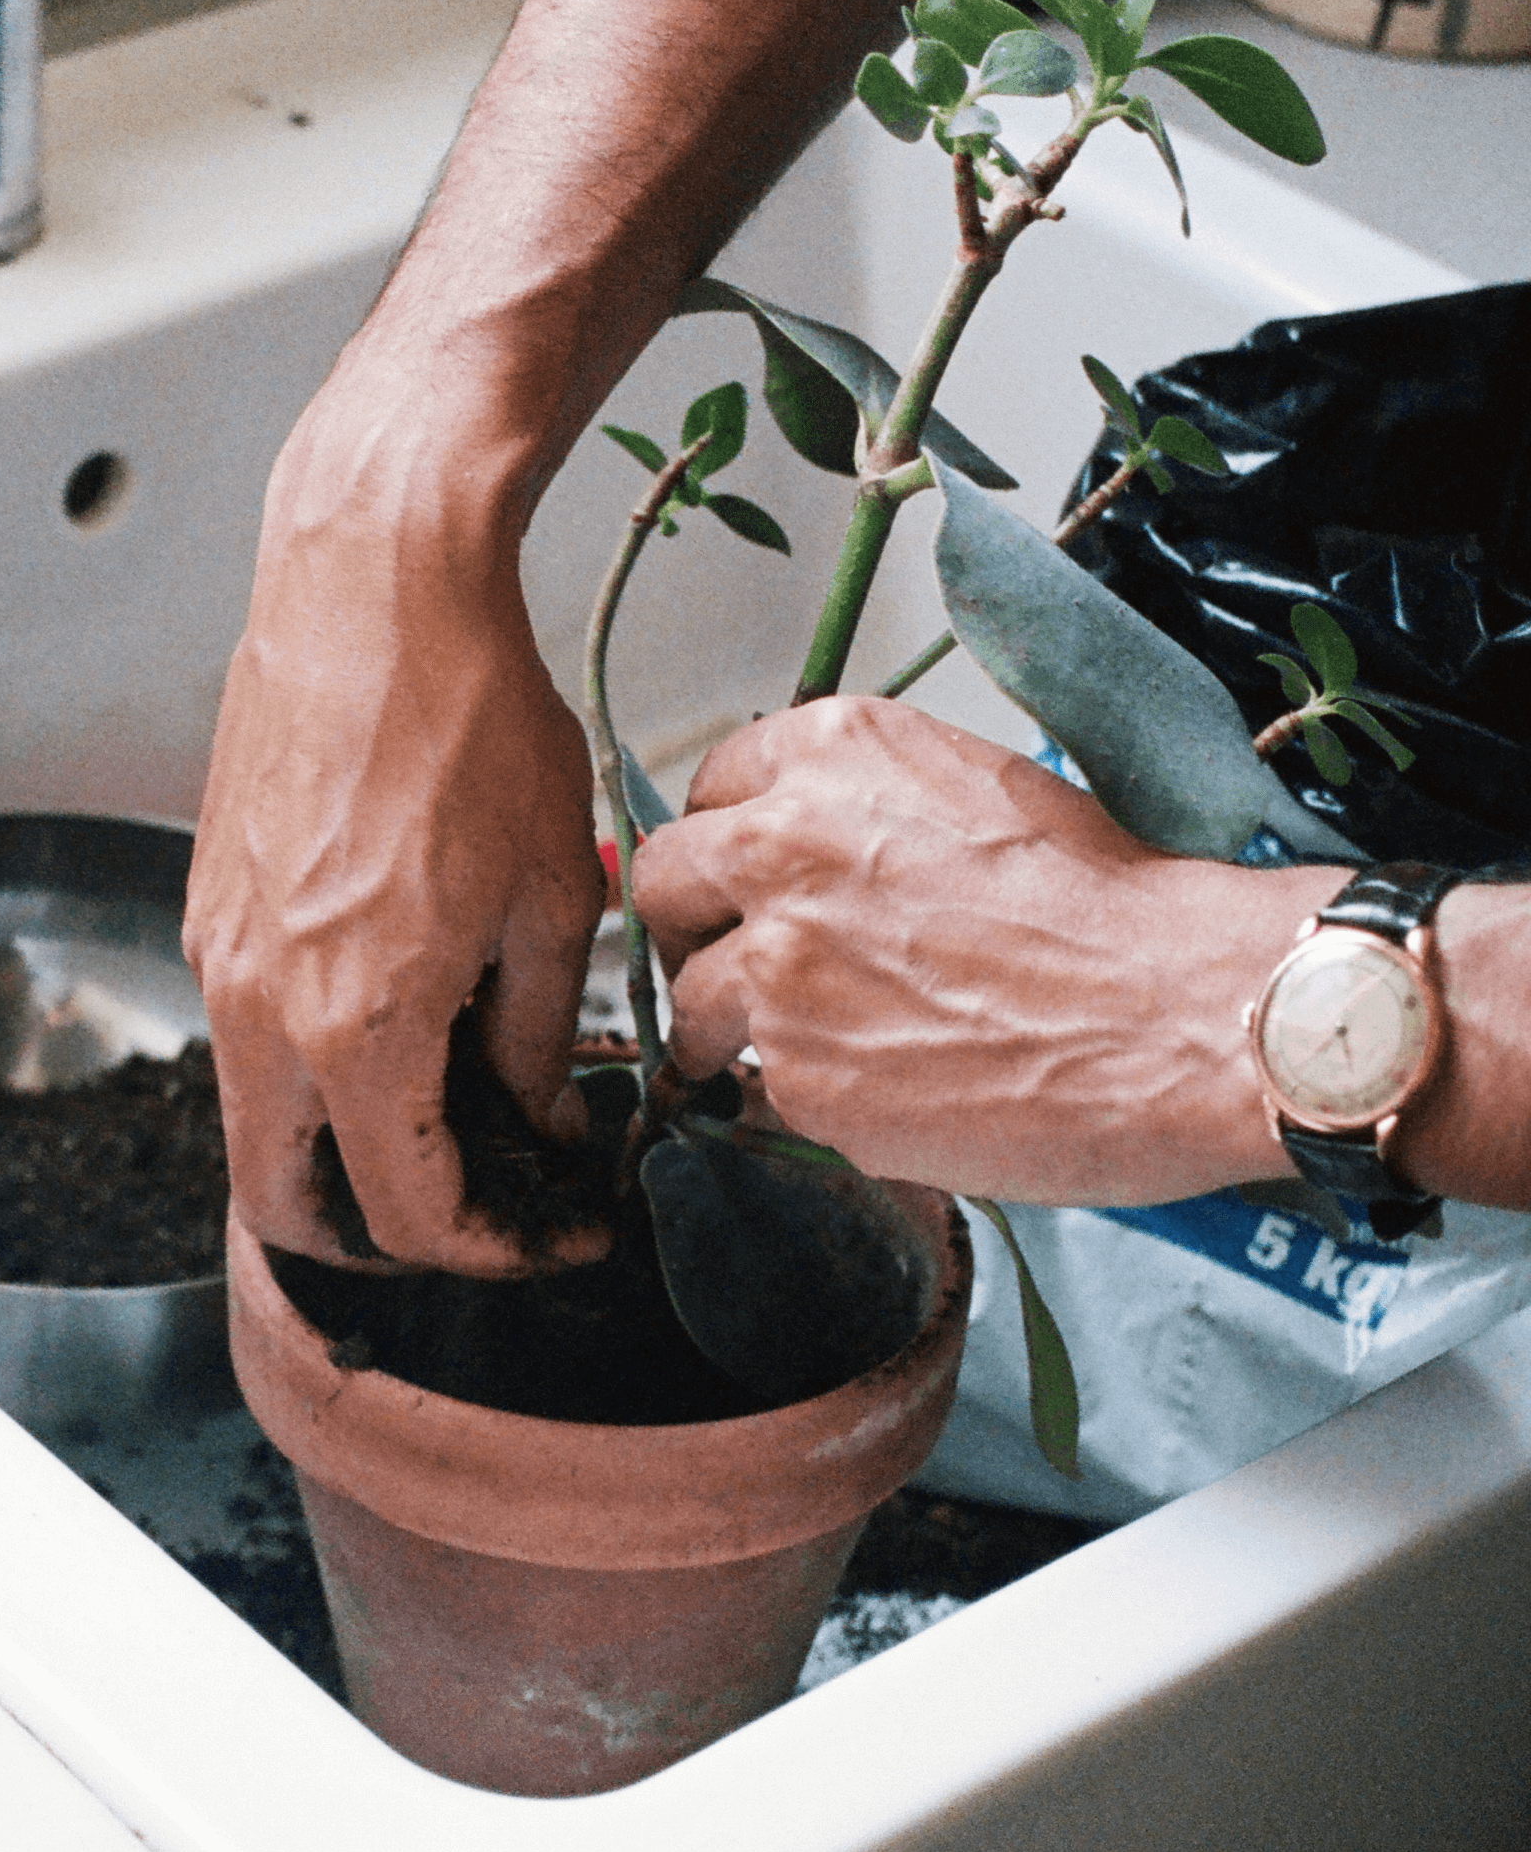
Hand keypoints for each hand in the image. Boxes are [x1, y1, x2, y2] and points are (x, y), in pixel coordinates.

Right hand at [186, 356, 604, 1268]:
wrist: (373, 584)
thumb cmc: (466, 711)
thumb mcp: (552, 896)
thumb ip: (538, 1036)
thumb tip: (535, 1115)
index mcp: (352, 1025)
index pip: (410, 1212)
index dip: (498, 1246)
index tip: (560, 1223)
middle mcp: (258, 1010)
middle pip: (290, 1210)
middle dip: (388, 1238)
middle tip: (485, 1206)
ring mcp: (219, 958)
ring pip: (260, 1126)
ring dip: (347, 1150)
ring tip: (460, 1104)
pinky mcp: (211, 908)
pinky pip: (249, 1038)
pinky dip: (316, 1069)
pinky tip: (409, 1012)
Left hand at [631, 699, 1325, 1206]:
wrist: (1189, 1010)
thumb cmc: (1115, 908)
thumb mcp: (979, 790)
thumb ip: (866, 811)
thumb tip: (807, 853)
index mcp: (828, 754)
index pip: (710, 790)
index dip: (731, 848)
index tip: (747, 884)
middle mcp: (778, 845)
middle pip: (662, 884)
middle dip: (694, 928)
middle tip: (740, 966)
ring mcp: (775, 965)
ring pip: (689, 1001)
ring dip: (730, 1028)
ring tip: (816, 1047)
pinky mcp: (795, 1072)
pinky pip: (753, 1086)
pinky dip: (799, 1097)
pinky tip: (880, 1091)